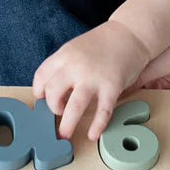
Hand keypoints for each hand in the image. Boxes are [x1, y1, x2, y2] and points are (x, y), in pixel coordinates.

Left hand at [32, 20, 151, 141]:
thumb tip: (53, 91)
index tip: (43, 99)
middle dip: (52, 108)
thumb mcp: (76, 48)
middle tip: (58, 113)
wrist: (130, 33)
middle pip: (53, 93)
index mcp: (64, 55)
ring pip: (74, 106)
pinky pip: (102, 111)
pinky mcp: (112, 86)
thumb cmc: (103, 43)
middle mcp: (75, 66)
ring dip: (67, 125)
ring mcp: (94, 77)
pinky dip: (97, 125)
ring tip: (65, 135)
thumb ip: (64, 65)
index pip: (41, 76)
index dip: (39, 92)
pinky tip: (93, 134)